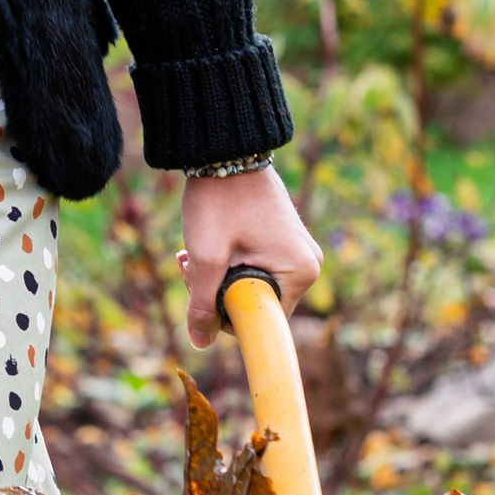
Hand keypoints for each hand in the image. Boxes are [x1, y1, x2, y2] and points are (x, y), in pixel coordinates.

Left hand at [178, 165, 320, 346]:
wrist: (224, 152)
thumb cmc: (219, 201)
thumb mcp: (206, 257)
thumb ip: (202, 305)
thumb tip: (200, 343)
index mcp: (300, 274)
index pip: (259, 322)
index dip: (224, 316)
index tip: (199, 290)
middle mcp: (307, 266)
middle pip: (253, 304)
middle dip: (214, 293)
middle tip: (187, 264)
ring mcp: (295, 252)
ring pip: (247, 286)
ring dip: (214, 278)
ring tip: (189, 253)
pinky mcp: (282, 242)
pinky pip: (253, 268)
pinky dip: (225, 263)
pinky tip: (204, 245)